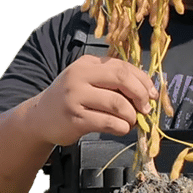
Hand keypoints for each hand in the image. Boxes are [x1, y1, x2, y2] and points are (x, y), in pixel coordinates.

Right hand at [29, 55, 158, 145]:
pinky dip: (121, 127)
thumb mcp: (88, 81)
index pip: (123, 67)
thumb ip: (113, 82)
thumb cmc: (70, 98)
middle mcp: (80, 76)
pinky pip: (108, 122)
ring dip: (131, 115)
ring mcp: (76, 97)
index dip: (143, 81)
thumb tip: (147, 92)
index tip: (153, 94)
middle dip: (140, 95)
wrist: (40, 117)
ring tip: (131, 121)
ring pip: (117, 103)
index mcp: (88, 63)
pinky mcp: (75, 119)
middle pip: (122, 79)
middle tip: (146, 108)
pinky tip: (121, 128)